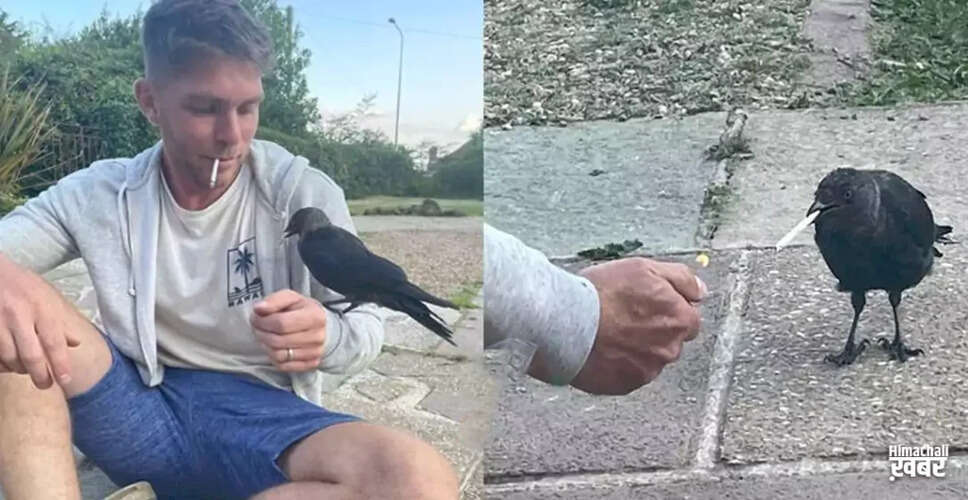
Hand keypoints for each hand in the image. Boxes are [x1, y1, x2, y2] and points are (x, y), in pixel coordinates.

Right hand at [0, 253, 80, 388]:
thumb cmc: (23, 285)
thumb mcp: (48, 297)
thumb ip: (60, 322)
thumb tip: (76, 344)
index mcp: (41, 308)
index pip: (54, 342)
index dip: (60, 364)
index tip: (65, 380)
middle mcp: (19, 316)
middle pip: (31, 355)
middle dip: (40, 375)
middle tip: (46, 385)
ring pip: (10, 358)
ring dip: (20, 369)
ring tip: (27, 370)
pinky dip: (2, 364)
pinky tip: (8, 364)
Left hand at [250, 289, 327, 372]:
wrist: (319, 325)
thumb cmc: (302, 310)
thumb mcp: (289, 298)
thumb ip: (274, 301)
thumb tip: (259, 308)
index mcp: (315, 316)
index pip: (281, 323)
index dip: (263, 322)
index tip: (256, 318)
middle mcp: (318, 336)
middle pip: (278, 341)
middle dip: (261, 334)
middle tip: (258, 327)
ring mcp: (315, 352)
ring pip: (278, 355)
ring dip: (266, 346)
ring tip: (265, 336)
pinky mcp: (311, 364)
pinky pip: (283, 366)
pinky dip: (274, 357)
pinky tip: (274, 347)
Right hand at [570, 257, 704, 394]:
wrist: (566, 322)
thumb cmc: (603, 293)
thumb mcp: (645, 268)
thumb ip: (682, 279)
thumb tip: (702, 291)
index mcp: (680, 320)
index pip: (689, 317)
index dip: (668, 307)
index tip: (646, 302)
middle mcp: (670, 349)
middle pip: (670, 339)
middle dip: (655, 329)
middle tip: (626, 315)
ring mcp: (648, 370)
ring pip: (650, 357)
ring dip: (637, 347)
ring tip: (610, 331)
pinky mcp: (625, 385)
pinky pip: (629, 373)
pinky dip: (620, 363)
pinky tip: (603, 347)